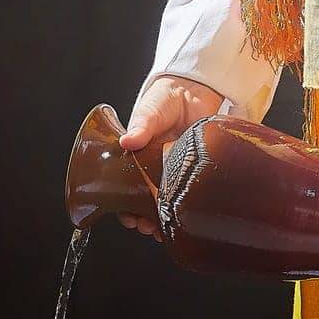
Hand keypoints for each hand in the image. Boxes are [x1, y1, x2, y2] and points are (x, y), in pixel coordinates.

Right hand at [117, 76, 223, 239]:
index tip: (126, 217)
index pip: (125, 188)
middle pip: (145, 201)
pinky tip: (186, 218)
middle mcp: (155, 168)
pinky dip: (187, 207)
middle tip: (145, 226)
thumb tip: (128, 140)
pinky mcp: (194, 169)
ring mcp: (175, 171)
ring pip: (167, 202)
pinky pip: (190, 192)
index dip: (123, 206)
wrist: (194, 91)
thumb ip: (140, 125)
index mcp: (137, 158)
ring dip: (163, 218)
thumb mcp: (149, 111)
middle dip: (143, 218)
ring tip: (162, 228)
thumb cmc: (165, 100)